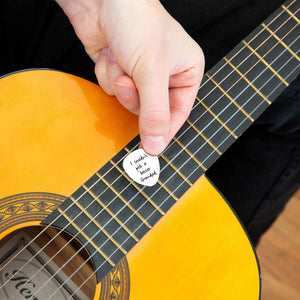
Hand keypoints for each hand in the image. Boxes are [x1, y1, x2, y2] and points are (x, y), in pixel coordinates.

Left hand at [56, 0, 203, 154]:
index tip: (150, 148)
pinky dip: (108, 74)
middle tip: (130, 79)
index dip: (164, 131)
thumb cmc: (137, 22)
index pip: (178, 113)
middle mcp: (165, 75)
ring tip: (120, 59)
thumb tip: (155, 146)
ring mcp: (141, 74)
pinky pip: (113, 89)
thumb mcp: (152, 71)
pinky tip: (110, 55)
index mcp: (186, 72)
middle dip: (134, 96)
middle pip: (150, 110)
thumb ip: (155, 112)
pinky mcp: (121, 71)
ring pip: (129, 100)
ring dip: (120, 82)